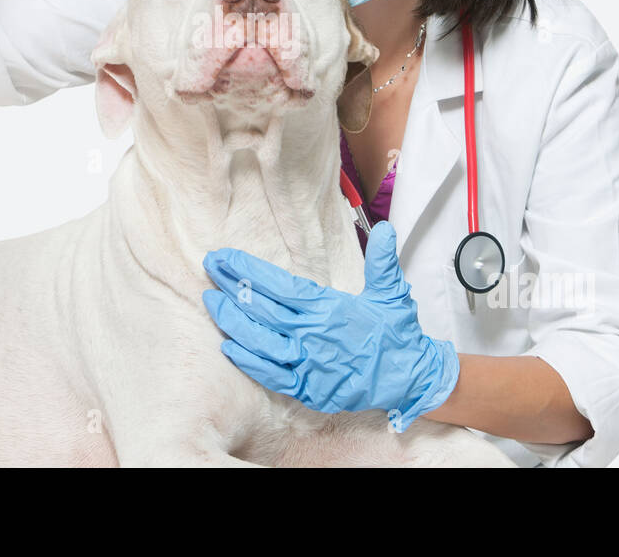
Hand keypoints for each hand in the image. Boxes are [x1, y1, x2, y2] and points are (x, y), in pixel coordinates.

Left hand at [201, 220, 458, 431]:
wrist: (410, 378)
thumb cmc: (397, 334)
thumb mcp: (392, 293)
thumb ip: (383, 261)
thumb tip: (385, 229)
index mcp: (328, 308)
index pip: (279, 285)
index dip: (249, 270)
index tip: (226, 257)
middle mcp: (313, 334)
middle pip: (262, 308)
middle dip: (232, 287)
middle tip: (208, 268)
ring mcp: (308, 363)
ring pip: (259, 341)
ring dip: (232, 322)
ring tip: (210, 302)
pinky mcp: (308, 388)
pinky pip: (270, 375)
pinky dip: (248, 361)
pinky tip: (228, 347)